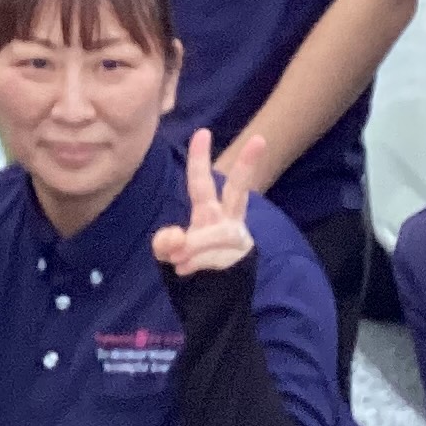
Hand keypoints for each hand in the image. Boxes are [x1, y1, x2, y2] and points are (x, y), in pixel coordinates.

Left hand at [151, 129, 261, 278]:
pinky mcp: (239, 259)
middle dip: (247, 166)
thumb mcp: (169, 252)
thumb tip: (178, 238)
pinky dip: (196, 263)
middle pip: (238, 189)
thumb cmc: (192, 262)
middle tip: (259, 139)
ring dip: (197, 244)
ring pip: (222, 232)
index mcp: (209, 210)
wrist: (214, 293)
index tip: (202, 132)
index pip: (202, 181)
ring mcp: (236, 238)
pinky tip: (184, 269)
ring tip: (177, 260)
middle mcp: (227, 219)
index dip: (200, 158)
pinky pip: (214, 257)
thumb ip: (165, 242)